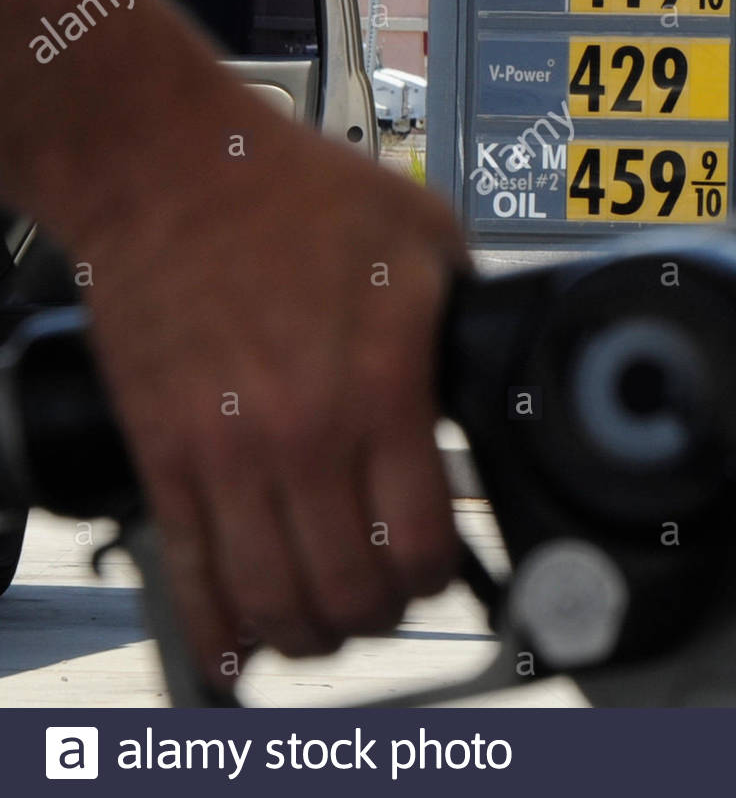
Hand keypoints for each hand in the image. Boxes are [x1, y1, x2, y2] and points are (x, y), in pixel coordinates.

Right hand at [76, 95, 466, 686]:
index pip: (419, 540)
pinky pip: (186, 572)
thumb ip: (465, 314)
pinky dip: (214, 628)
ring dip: (308, 634)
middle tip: (390, 598)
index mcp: (381, 386)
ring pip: (271, 602)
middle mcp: (302, 435)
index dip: (440, 575)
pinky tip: (238, 647)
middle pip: (349, 592)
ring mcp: (225, 454)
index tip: (441, 566)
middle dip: (382, 613)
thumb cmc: (297, 192)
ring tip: (326, 624)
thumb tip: (492, 362)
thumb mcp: (426, 234)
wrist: (172, 171)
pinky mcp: (162, 453)